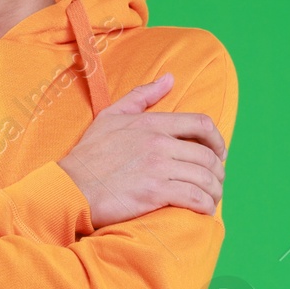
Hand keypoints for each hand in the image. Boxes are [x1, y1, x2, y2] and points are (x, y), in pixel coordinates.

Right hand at [56, 72, 227, 230]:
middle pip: (208, 155)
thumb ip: (142, 96)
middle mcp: (159, 143)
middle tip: (215, 183)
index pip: (201, 124)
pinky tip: (203, 210)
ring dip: (214, 191)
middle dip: (218, 172)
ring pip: (205, 178)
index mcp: (152, 123)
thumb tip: (169, 78)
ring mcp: (158, 168)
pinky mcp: (154, 193)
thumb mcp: (111, 116)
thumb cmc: (89, 155)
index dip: (218, 140)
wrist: (70, 187)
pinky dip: (205, 206)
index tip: (219, 154)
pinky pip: (194, 198)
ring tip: (210, 199)